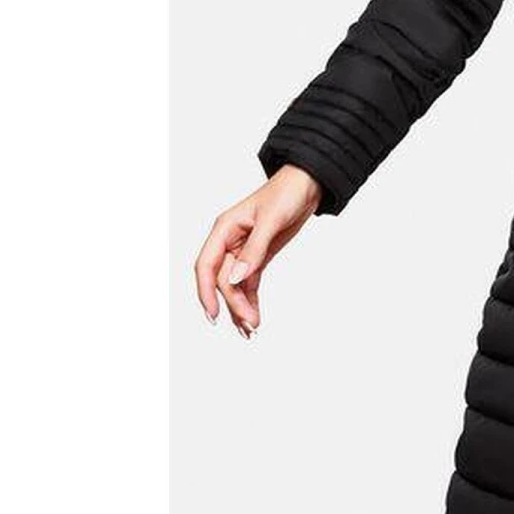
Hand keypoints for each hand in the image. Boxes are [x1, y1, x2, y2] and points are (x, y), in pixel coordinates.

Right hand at [193, 165, 321, 336]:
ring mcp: (243, 251)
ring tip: (250, 330)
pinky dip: (251, 299)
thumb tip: (235, 279)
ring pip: (235, 285)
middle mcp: (230, 241)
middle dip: (233, 303)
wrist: (307, 184)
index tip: (214, 314)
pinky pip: (249, 283)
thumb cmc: (286, 193)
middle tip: (249, 324)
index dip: (205, 291)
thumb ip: (254, 250)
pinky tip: (254, 316)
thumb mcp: (271, 220)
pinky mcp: (258, 257)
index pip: (206, 265)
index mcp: (224, 229)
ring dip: (240, 307)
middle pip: (222, 279)